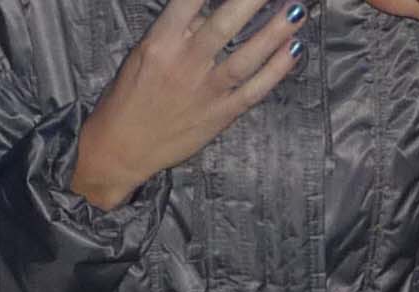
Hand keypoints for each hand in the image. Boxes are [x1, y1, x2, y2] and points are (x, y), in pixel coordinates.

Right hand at [71, 0, 304, 210]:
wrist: (120, 149)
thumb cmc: (129, 97)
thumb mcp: (143, 54)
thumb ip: (178, 31)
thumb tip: (211, 12)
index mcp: (160, 43)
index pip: (190, 1)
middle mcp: (185, 64)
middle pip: (224, 24)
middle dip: (251, 0)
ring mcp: (205, 91)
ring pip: (246, 57)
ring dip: (275, 32)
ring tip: (297, 10)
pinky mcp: (219, 115)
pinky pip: (254, 90)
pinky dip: (277, 70)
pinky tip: (295, 49)